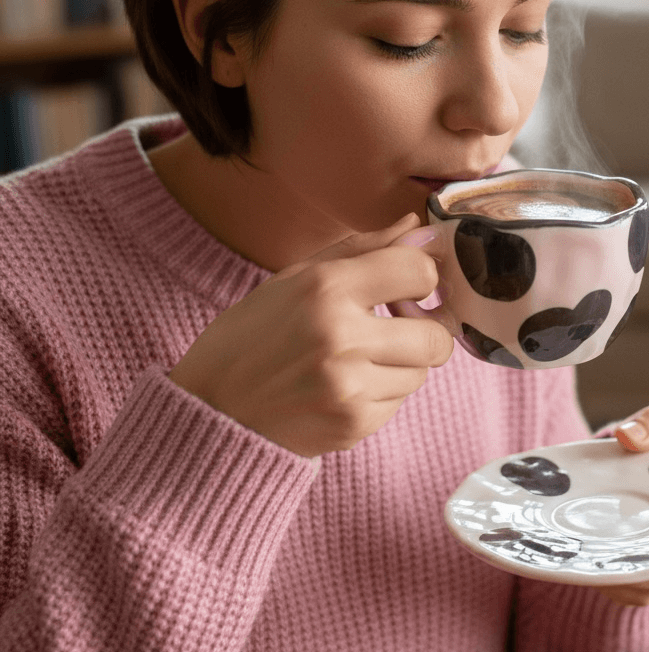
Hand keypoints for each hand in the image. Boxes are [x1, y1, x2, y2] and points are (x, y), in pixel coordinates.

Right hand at [169, 213, 453, 456]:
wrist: (208, 412)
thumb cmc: (251, 337)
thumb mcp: (294, 278)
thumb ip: (363, 249)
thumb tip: (419, 226)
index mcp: (326, 288)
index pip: (420, 271)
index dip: (423, 277)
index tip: (410, 284)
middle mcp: (341, 337)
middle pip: (436, 335)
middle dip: (425, 330)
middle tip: (397, 328)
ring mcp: (349, 387)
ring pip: (421, 372)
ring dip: (402, 364)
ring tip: (358, 359)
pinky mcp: (352, 426)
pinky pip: (399, 403)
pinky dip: (381, 394)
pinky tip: (344, 387)